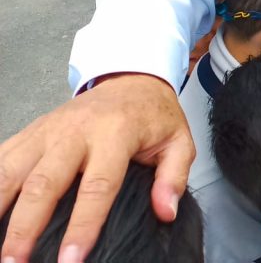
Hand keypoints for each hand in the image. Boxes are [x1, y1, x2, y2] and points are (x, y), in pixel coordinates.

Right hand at [0, 74, 193, 262]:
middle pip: (44, 183)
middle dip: (25, 228)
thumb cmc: (153, 116)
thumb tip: (165, 212)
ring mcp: (48, 131)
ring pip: (12, 171)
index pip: (97, 187)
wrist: (132, 79)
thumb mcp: (179, 141)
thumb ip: (173, 177)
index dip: (82, 226)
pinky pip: (2, 158)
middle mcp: (76, 131)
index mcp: (116, 133)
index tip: (70, 260)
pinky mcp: (31, 132)